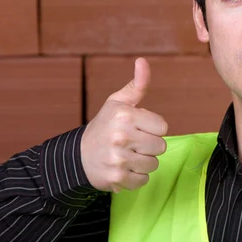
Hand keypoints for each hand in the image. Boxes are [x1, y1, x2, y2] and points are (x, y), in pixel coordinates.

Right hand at [81, 57, 168, 192]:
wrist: (78, 156)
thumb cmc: (104, 125)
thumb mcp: (118, 102)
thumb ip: (137, 84)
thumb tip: (142, 61)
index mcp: (125, 115)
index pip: (163, 127)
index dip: (153, 128)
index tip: (140, 128)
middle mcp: (121, 136)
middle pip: (160, 147)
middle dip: (150, 146)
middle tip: (133, 143)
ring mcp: (118, 158)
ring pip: (153, 164)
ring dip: (144, 162)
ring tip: (128, 155)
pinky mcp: (116, 177)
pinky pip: (143, 180)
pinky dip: (136, 177)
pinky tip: (124, 168)